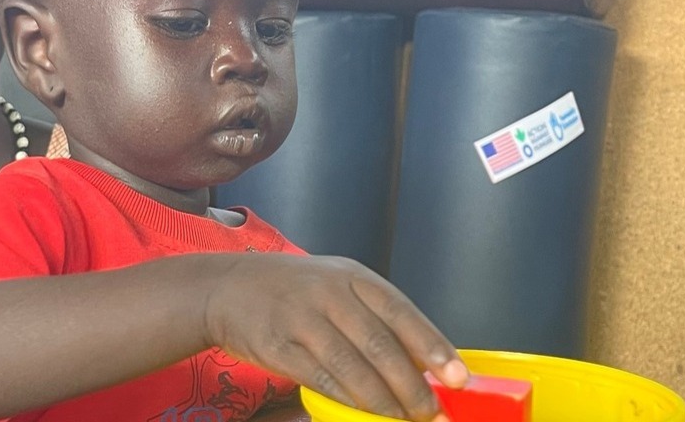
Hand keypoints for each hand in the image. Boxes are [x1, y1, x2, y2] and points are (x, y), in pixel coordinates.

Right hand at [204, 254, 467, 421]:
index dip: (433, 347)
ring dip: (383, 401)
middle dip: (412, 387)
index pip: (402, 313)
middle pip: (381, 346)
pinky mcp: (278, 346)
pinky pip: (321, 380)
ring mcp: (302, 319)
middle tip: (431, 413)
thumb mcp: (335, 285)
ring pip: (354, 367)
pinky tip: (362, 414)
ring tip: (402, 420)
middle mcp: (329, 294)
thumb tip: (424, 362)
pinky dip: (346, 400)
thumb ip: (374, 316)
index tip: (457, 377)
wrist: (226, 288)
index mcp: (352, 277)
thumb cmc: (293, 291)